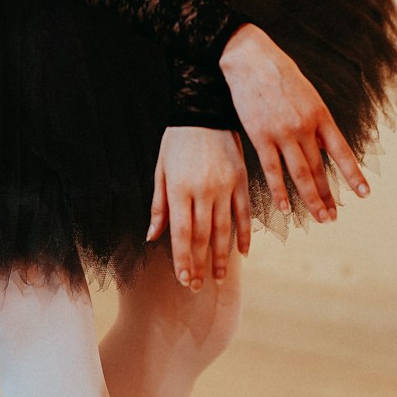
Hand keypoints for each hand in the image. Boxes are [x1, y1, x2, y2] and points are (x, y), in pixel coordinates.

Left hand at [147, 125, 250, 290]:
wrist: (204, 109)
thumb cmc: (177, 141)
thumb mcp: (161, 170)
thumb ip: (159, 205)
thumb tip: (152, 237)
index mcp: (179, 189)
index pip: (181, 234)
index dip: (183, 260)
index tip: (185, 280)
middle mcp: (203, 191)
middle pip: (202, 237)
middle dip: (200, 265)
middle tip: (198, 287)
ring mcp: (225, 186)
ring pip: (224, 229)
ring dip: (221, 257)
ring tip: (219, 278)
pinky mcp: (241, 179)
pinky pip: (244, 213)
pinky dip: (244, 234)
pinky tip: (242, 252)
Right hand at [219, 21, 369, 222]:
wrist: (250, 58)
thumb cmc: (280, 73)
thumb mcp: (308, 93)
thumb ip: (317, 120)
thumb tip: (324, 145)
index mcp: (320, 115)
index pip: (341, 151)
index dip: (353, 174)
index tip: (364, 193)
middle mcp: (304, 127)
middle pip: (319, 169)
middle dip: (328, 195)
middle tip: (334, 217)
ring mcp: (282, 133)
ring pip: (299, 174)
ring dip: (310, 199)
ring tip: (319, 218)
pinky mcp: (260, 136)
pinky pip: (272, 170)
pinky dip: (279, 191)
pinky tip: (285, 208)